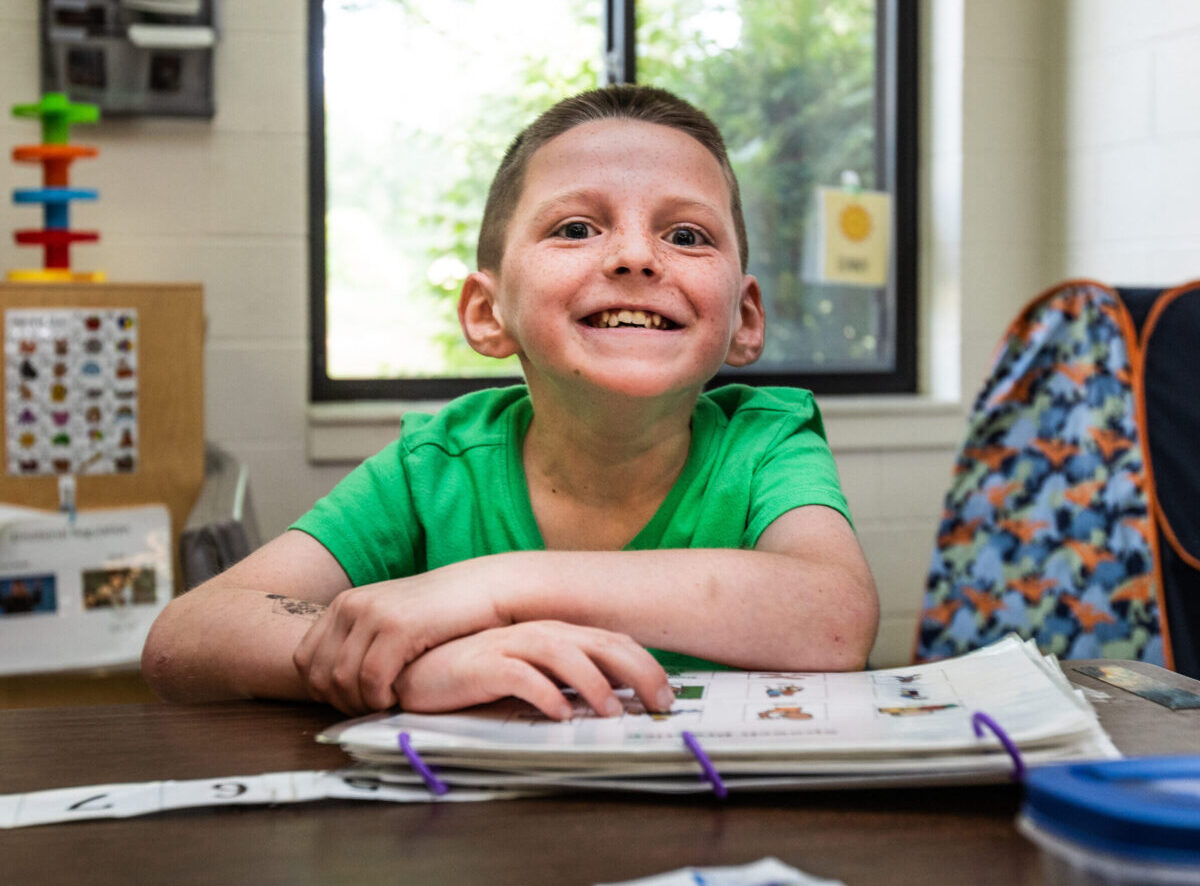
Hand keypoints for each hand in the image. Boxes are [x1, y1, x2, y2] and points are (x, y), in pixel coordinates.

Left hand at [292, 564, 504, 712]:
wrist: (481, 589)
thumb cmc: (441, 612)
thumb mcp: (390, 621)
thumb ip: (362, 642)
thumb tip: (335, 685)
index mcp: (344, 604)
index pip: (305, 660)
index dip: (321, 691)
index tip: (350, 701)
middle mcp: (351, 606)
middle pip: (320, 674)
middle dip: (341, 702)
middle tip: (370, 710)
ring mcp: (373, 614)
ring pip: (343, 680)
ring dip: (362, 703)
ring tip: (386, 704)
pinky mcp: (398, 627)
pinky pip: (373, 679)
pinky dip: (381, 698)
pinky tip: (399, 697)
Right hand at [394, 621, 674, 720]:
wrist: (421, 669)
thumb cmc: (481, 675)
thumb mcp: (533, 675)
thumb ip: (567, 681)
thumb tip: (614, 703)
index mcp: (556, 634)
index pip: (612, 641)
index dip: (645, 665)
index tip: (667, 694)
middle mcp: (539, 633)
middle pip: (600, 643)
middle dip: (637, 671)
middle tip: (659, 703)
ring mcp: (511, 645)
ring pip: (564, 655)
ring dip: (593, 684)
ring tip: (612, 712)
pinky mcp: (483, 664)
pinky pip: (520, 676)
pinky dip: (544, 694)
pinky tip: (559, 714)